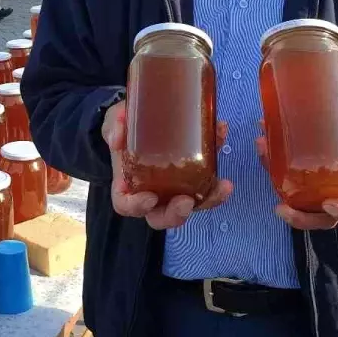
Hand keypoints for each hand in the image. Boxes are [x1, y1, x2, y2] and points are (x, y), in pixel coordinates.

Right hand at [103, 99, 232, 229]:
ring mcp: (173, 189)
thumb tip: (119, 135)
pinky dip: (217, 179)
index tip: (149, 198)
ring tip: (223, 187)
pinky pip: (206, 184)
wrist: (142, 120)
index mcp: (127, 185)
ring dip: (208, 200)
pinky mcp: (193, 177)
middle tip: (186, 202)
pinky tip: (223, 149)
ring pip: (190, 206)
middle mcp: (151, 193)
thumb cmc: (125, 128)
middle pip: (160, 216)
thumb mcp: (114, 121)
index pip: (126, 205)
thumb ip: (115, 126)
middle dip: (175, 214)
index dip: (137, 206)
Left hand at [256, 96, 337, 230]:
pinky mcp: (305, 175)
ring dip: (278, 191)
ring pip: (301, 203)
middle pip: (324, 218)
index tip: (330, 205)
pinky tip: (263, 146)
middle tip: (281, 208)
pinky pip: (288, 179)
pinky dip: (272, 166)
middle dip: (302, 218)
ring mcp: (322, 188)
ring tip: (264, 161)